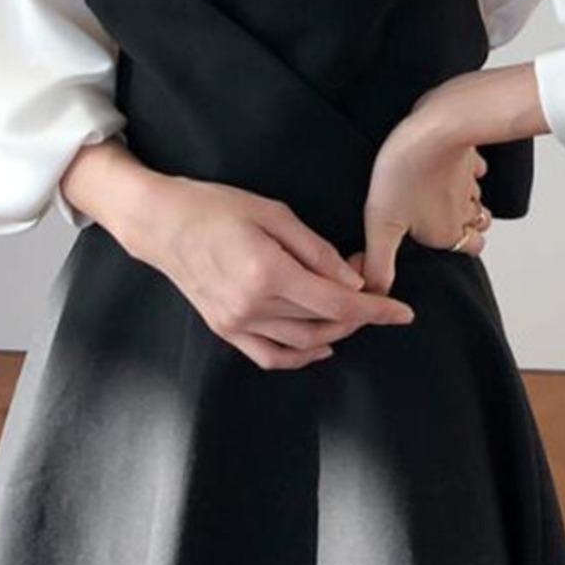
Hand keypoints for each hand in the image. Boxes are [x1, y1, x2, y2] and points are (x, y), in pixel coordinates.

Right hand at [125, 176, 416, 370]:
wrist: (161, 224)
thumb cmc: (217, 207)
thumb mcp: (273, 213)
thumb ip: (316, 249)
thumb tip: (353, 280)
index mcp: (269, 273)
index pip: (337, 303)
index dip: (376, 310)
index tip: (403, 312)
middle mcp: (253, 306)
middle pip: (324, 325)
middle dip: (359, 312)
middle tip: (371, 286)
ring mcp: (236, 323)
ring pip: (303, 344)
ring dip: (335, 332)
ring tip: (350, 307)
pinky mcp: (224, 330)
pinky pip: (270, 356)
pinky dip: (300, 357)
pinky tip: (321, 345)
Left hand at [349, 110, 493, 296]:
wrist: (437, 127)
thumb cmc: (408, 172)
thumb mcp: (382, 224)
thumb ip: (380, 263)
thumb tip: (375, 295)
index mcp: (447, 233)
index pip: (466, 251)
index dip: (452, 248)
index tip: (430, 240)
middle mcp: (465, 212)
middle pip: (477, 227)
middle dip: (464, 226)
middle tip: (437, 219)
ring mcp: (470, 183)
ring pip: (476, 199)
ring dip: (463, 199)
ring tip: (437, 194)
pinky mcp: (469, 156)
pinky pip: (473, 169)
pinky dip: (465, 170)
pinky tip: (444, 165)